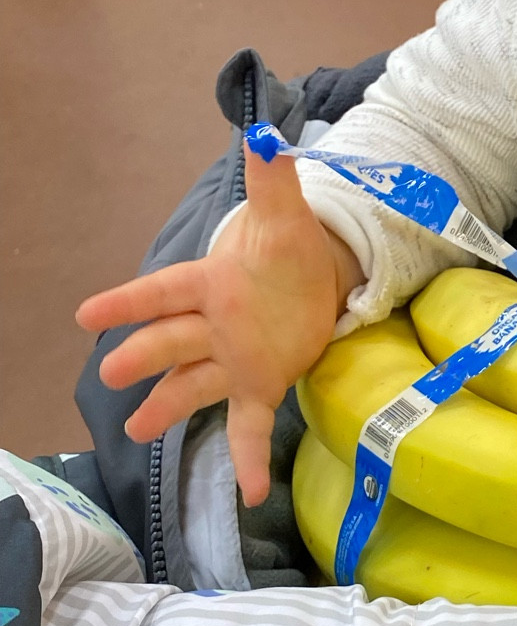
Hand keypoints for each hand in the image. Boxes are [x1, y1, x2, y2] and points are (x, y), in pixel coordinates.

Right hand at [76, 145, 361, 504]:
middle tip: (108, 372)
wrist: (321, 279)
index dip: (128, 301)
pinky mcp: (260, 385)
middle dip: (142, 355)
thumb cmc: (289, 250)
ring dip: (165, 408)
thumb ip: (272, 178)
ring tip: (134, 429)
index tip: (86, 313)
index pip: (164, 291)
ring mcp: (233, 360)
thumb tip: (263, 133)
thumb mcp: (285, 215)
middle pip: (171, 341)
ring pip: (191, 385)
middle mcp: (214, 326)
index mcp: (213, 283)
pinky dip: (245, 460)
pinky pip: (246, 426)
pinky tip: (245, 493)